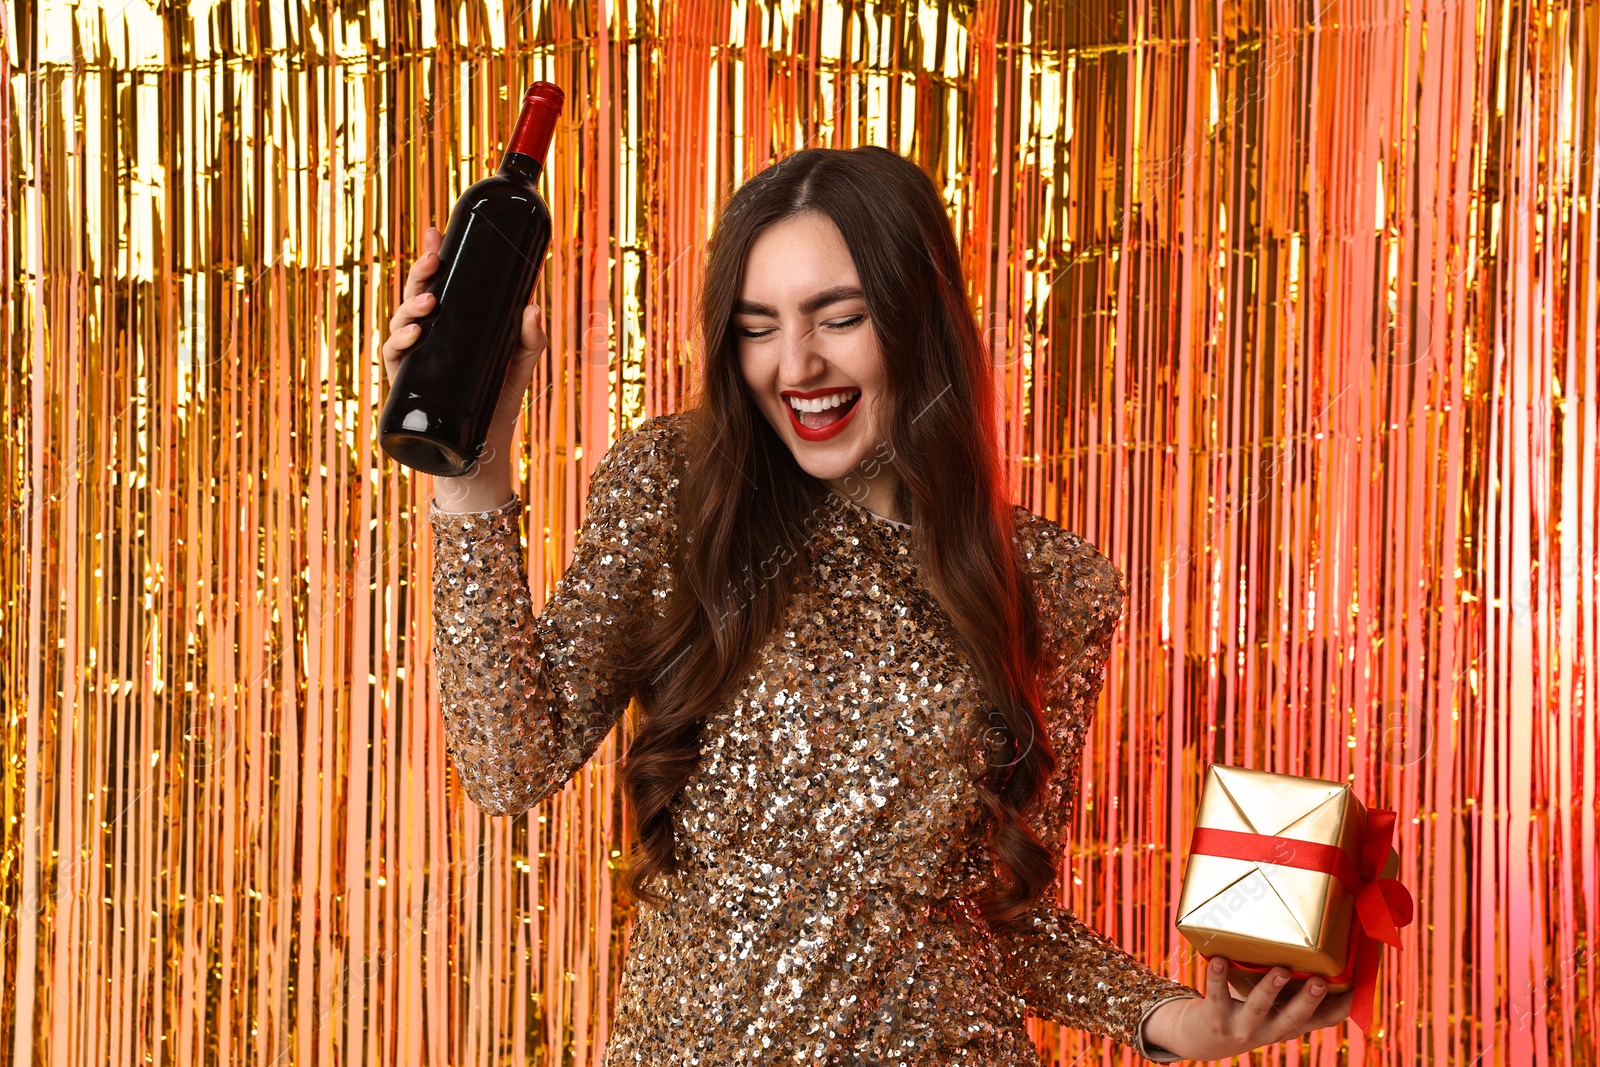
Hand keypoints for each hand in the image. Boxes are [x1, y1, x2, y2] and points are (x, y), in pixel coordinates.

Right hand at [381, 224, 548, 510]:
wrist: (484, 453)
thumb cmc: (497, 406)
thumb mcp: (519, 367)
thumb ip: (530, 339)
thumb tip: (533, 308)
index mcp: (451, 327)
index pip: (438, 285)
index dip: (432, 257)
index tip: (436, 231)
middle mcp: (428, 340)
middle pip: (416, 296)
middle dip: (421, 273)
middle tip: (434, 258)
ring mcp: (414, 361)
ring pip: (401, 321)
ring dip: (411, 306)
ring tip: (430, 301)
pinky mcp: (405, 385)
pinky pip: (393, 357)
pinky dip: (400, 342)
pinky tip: (414, 334)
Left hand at [1140, 958, 1352, 1060]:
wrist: (1201, 1040)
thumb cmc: (1245, 1013)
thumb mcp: (1273, 1009)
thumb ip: (1290, 991)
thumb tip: (1316, 955)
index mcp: (1288, 1025)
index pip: (1322, 1021)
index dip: (1342, 1009)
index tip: (1360, 991)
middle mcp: (1269, 1031)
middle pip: (1293, 1017)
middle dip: (1308, 1000)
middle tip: (1321, 981)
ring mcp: (1242, 1027)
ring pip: (1259, 1008)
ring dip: (1270, 989)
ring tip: (1281, 970)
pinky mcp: (1215, 1019)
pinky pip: (1217, 996)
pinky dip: (1218, 978)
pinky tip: (1218, 959)